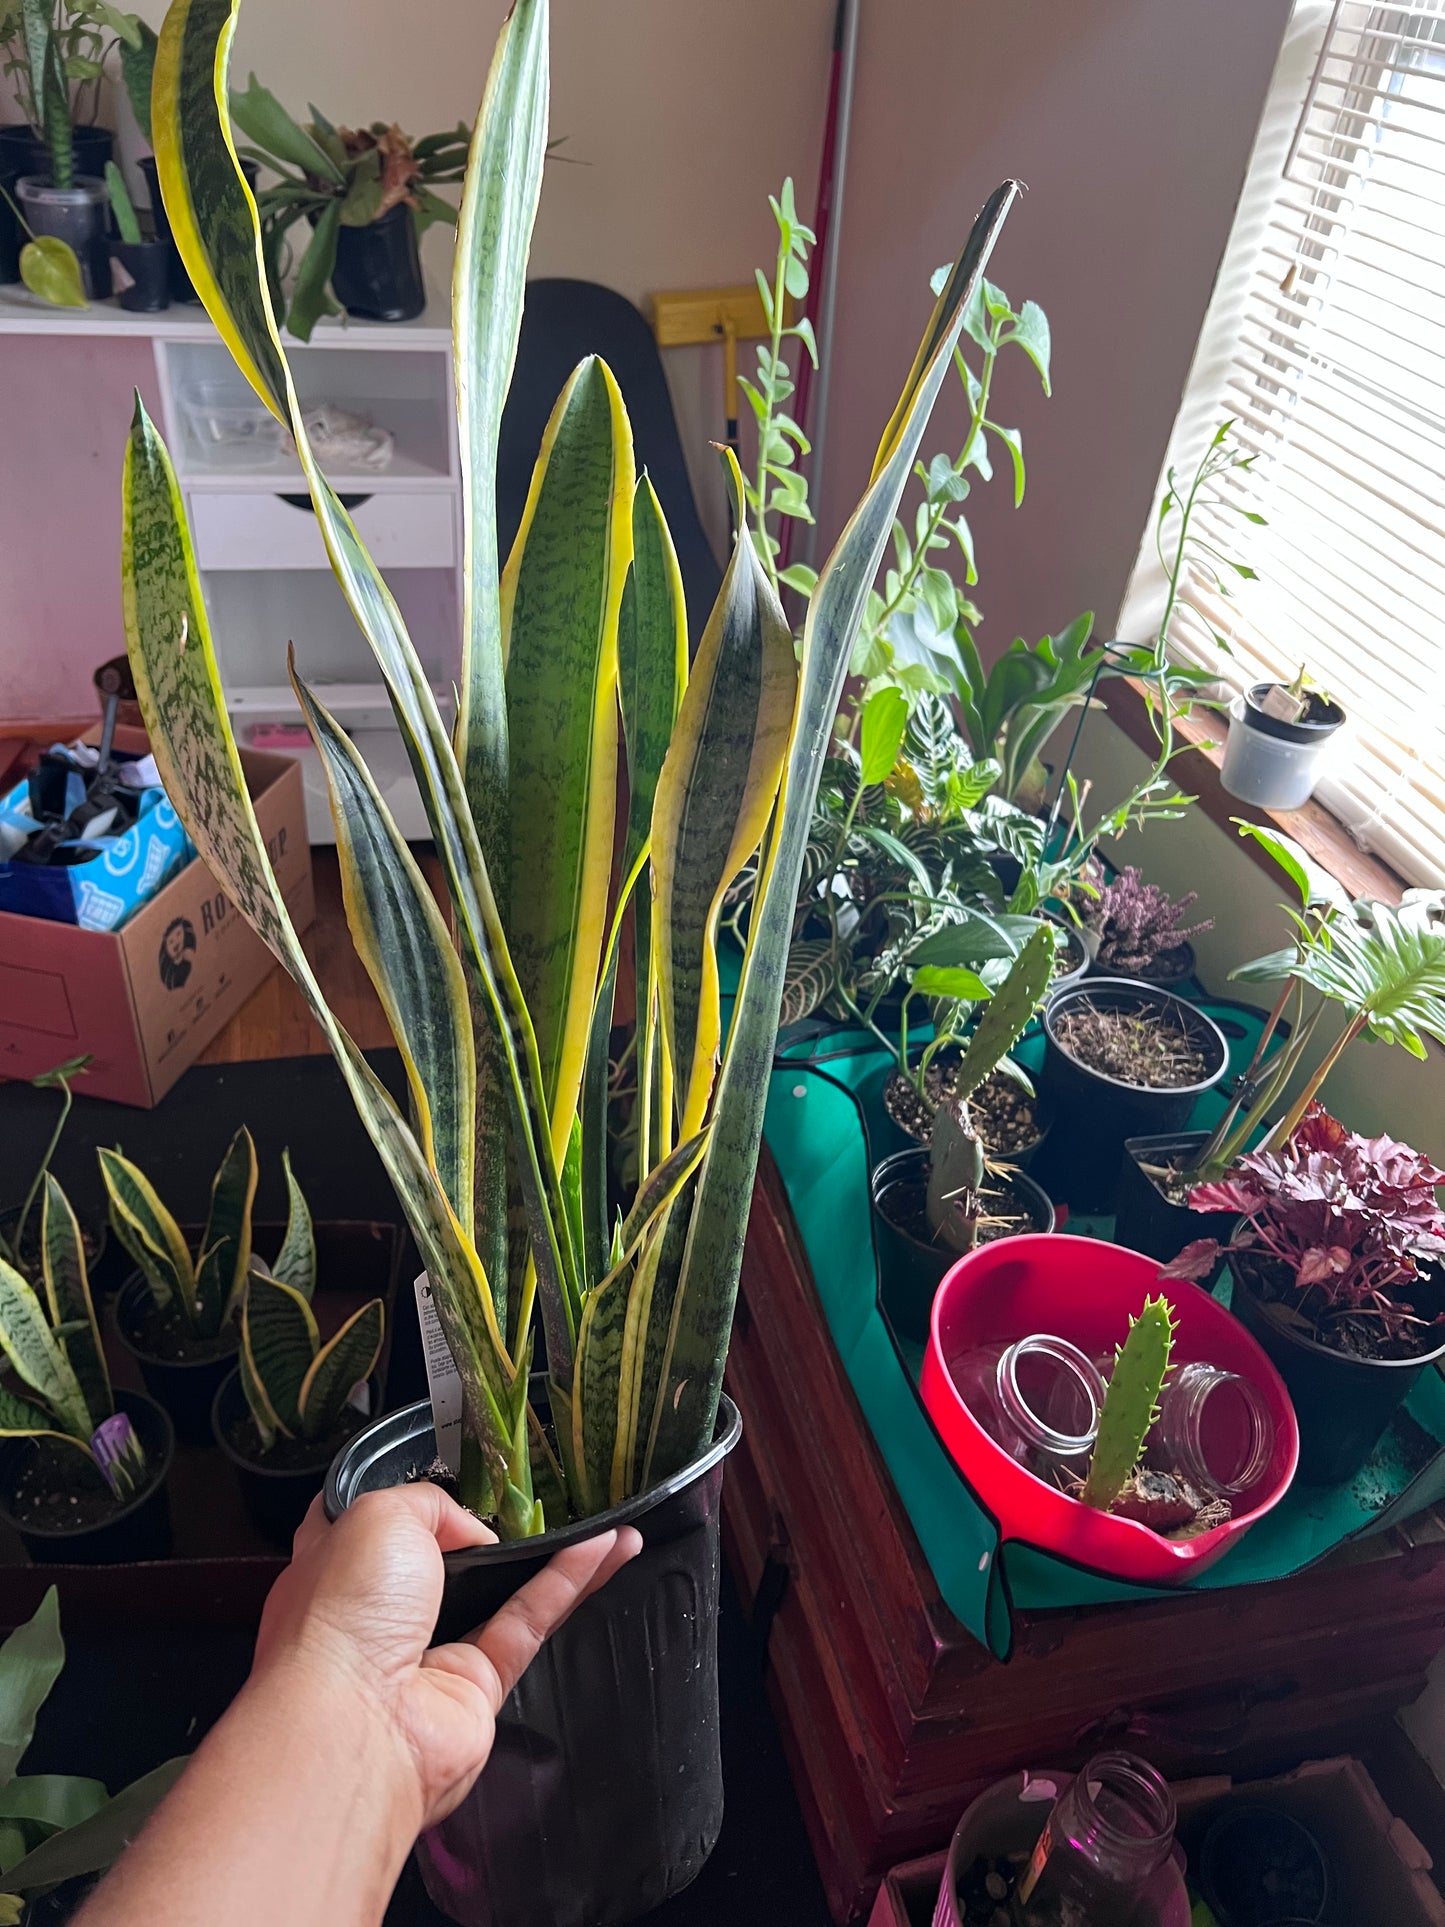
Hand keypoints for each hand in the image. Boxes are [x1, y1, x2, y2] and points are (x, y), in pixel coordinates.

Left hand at [252, 1487, 640, 1831]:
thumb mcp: (375, 1515)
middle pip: (450, 1561)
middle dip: (495, 1530)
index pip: (374, 1526)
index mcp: (338, 1568)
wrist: (353, 1724)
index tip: (458, 1474)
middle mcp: (383, 1613)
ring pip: (505, 1591)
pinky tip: (608, 1548)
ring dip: (557, 1556)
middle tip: (544, 1497)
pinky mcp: (478, 1685)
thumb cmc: (341, 1614)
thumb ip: (432, 1504)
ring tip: (609, 1521)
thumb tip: (473, 1533)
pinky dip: (569, 1584)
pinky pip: (531, 1622)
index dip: (413, 1502)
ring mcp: (432, 1652)